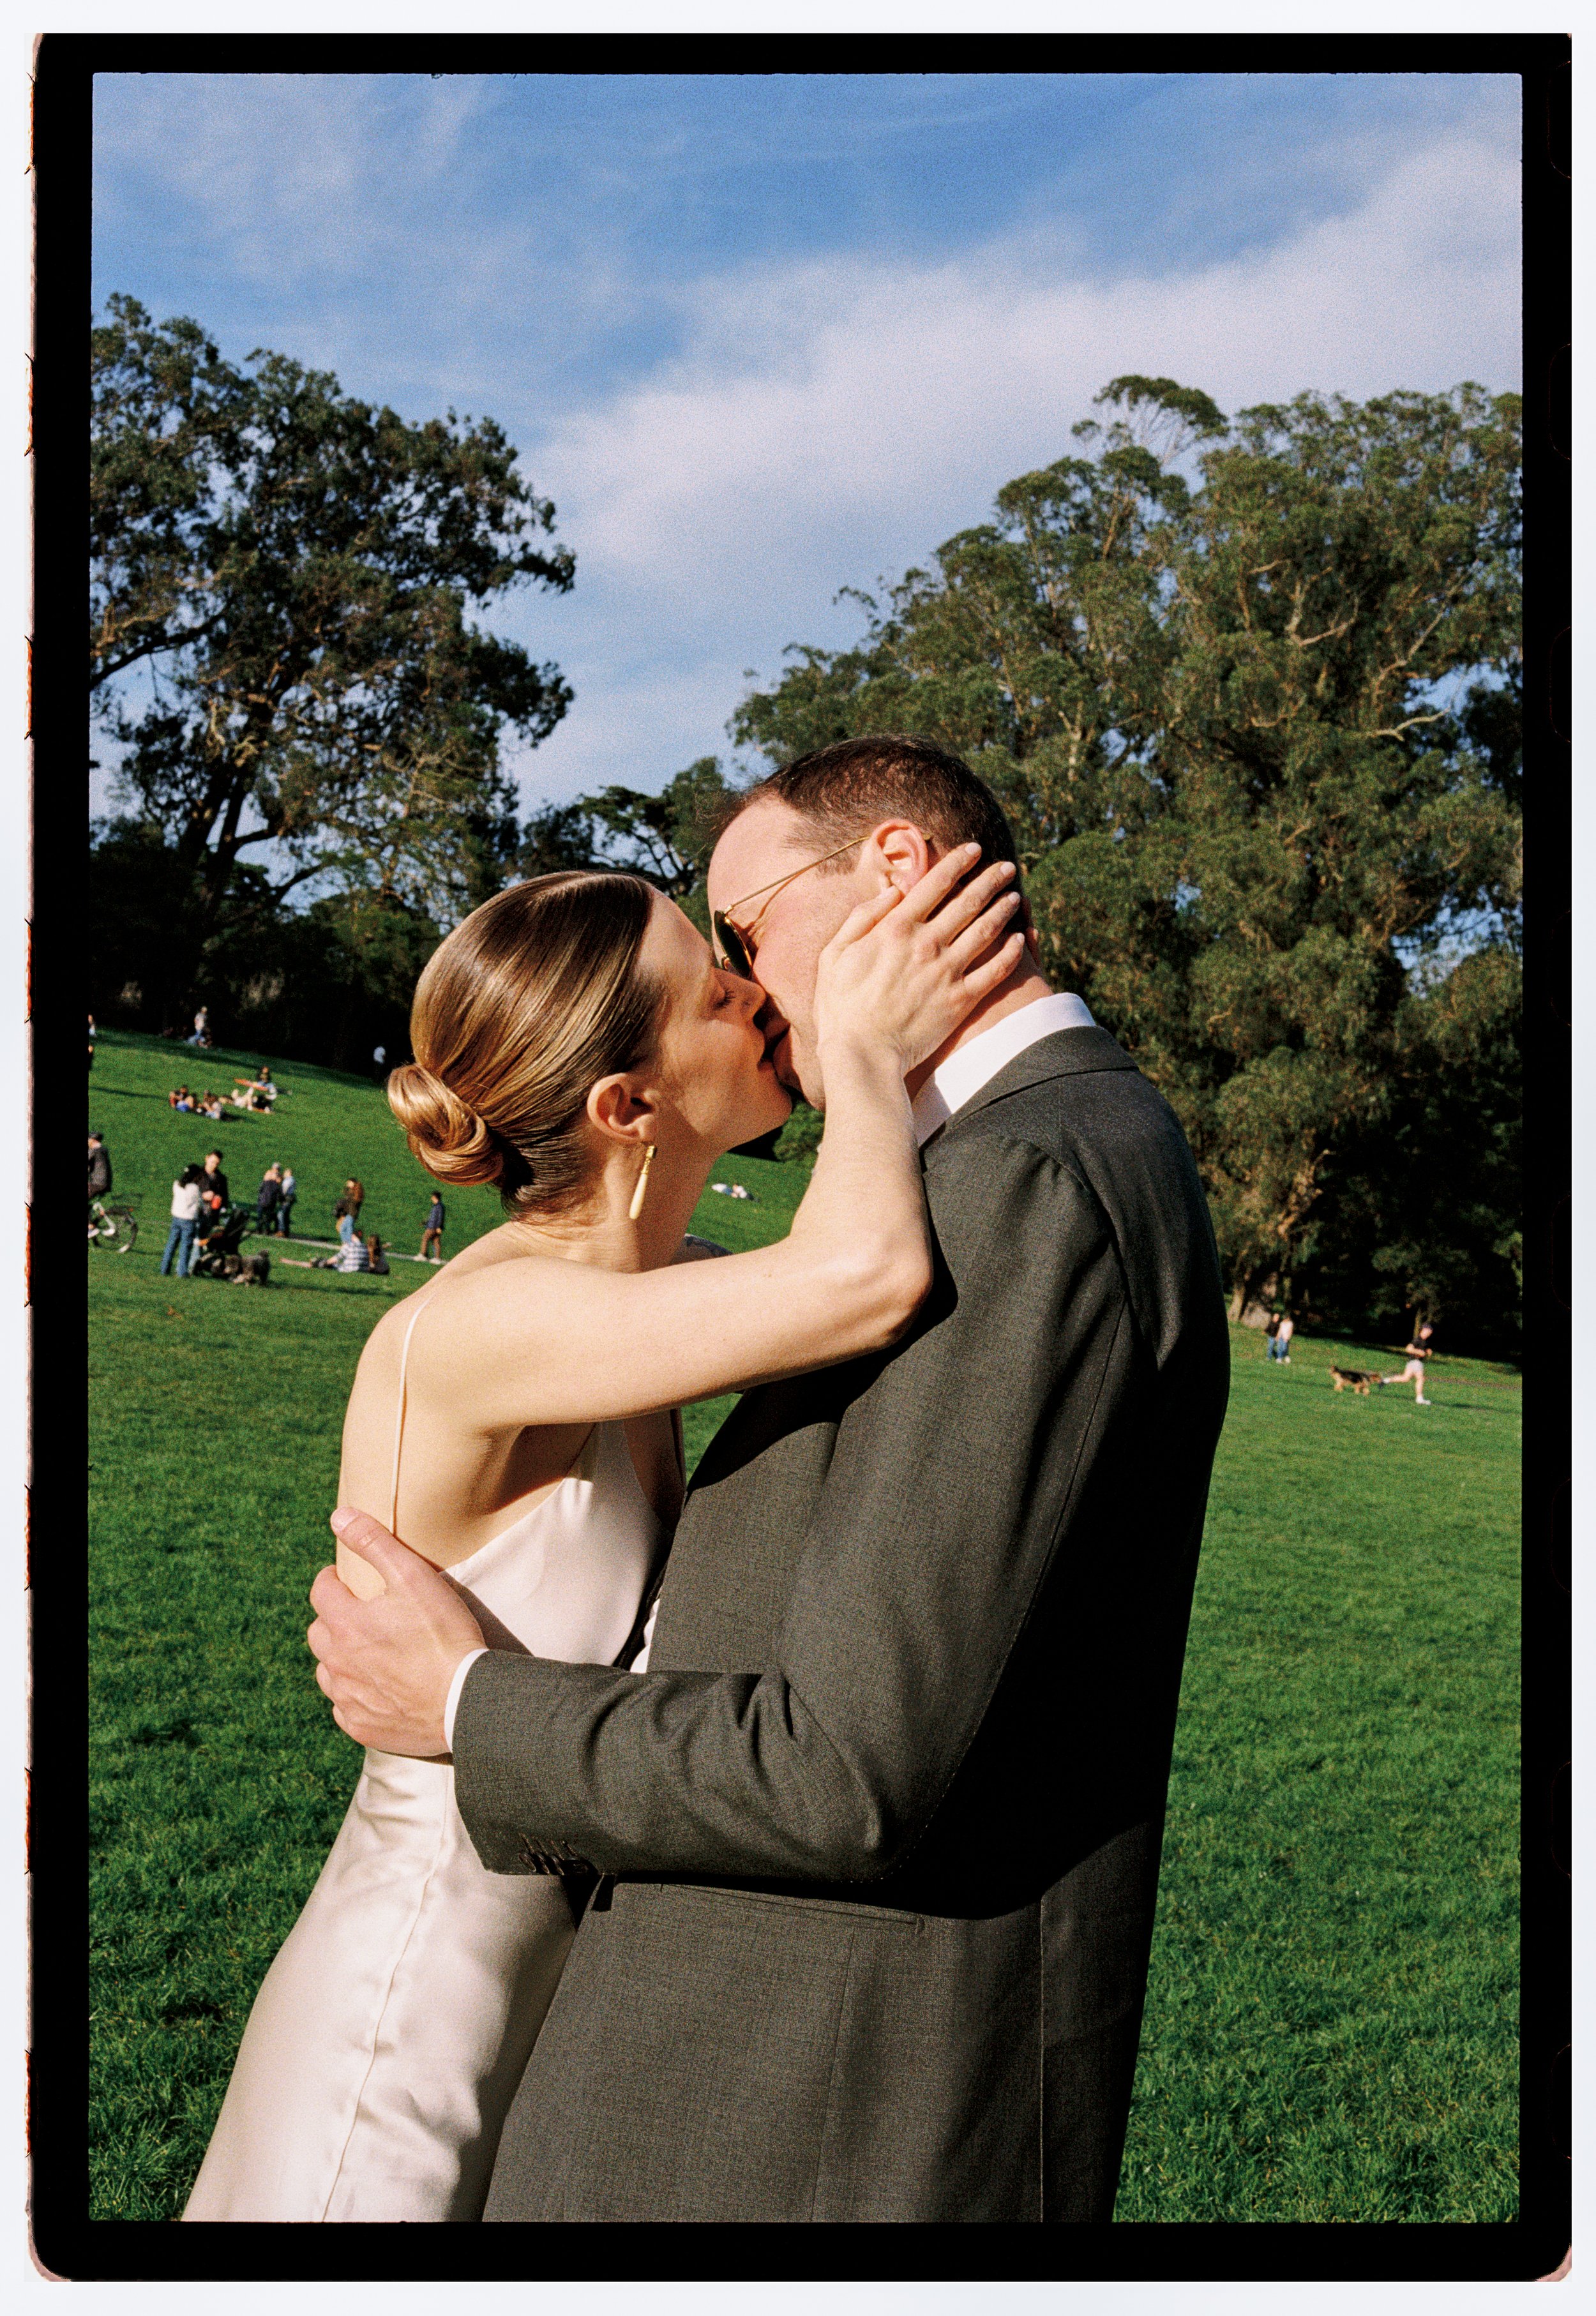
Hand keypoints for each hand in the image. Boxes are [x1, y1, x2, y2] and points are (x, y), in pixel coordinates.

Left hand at [306, 1507, 485, 1757]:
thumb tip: (339, 1516)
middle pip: (319, 1632)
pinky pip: (344, 1707)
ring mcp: (348, 1698)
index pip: (321, 1591)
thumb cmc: (444, 1635)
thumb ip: (374, 1543)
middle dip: (333, 1618)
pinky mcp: (362, 1727)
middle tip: (361, 1613)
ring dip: (340, 1658)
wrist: (466, 1700)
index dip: (333, 1579)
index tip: (347, 1578)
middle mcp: (337, 1663)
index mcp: (345, 1623)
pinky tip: (377, 1689)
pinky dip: (354, 1695)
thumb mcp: (413, 1577)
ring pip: (327, 1671)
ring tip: (368, 1652)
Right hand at [812, 844, 1024, 1072]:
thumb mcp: (834, 953)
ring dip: (1004, 910)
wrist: (862, 1054)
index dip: (958, 862)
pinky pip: (994, 971)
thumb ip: (861, 917)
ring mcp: (947, 972)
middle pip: (968, 901)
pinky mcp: (960, 1000)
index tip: (975, 849)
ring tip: (1016, 896)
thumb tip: (890, 891)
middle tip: (1007, 867)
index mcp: (896, 928)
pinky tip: (1020, 940)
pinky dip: (1010, 953)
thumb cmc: (840, 1006)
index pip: (935, 883)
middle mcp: (926, 943)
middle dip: (991, 879)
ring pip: (985, 930)